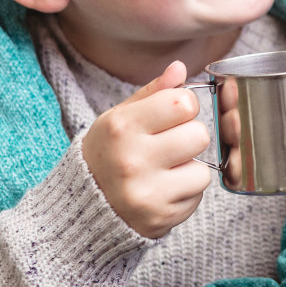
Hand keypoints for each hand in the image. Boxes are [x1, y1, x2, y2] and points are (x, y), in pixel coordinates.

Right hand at [81, 60, 211, 238]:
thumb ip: (154, 92)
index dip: (184, 107)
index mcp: (122, 127)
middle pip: (199, 135)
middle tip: (169, 145)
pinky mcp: (160, 218)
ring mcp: (146, 193)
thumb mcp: (120, 117)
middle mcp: (132, 160)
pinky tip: (163, 190)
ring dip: (190, 169)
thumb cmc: (108, 153)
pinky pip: (197, 197)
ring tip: (165, 170)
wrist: (83, 208)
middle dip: (189, 138)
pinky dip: (185, 193)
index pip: (183, 103)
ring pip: (202, 170)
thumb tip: (180, 68)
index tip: (172, 116)